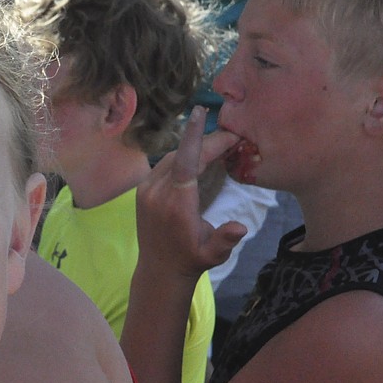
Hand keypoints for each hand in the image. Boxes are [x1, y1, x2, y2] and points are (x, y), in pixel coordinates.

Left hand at [136, 107, 248, 278]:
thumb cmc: (192, 260)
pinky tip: (198, 157)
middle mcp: (157, 192)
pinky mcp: (142, 191)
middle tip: (232, 138)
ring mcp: (146, 190)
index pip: (185, 160)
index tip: (200, 112)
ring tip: (220, 145)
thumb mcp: (213, 254)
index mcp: (176, 203)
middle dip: (206, 142)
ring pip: (171, 157)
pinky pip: (163, 166)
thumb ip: (226, 239)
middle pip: (182, 155)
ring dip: (194, 148)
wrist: (160, 270)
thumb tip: (240, 227)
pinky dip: (181, 157)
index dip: (194, 135)